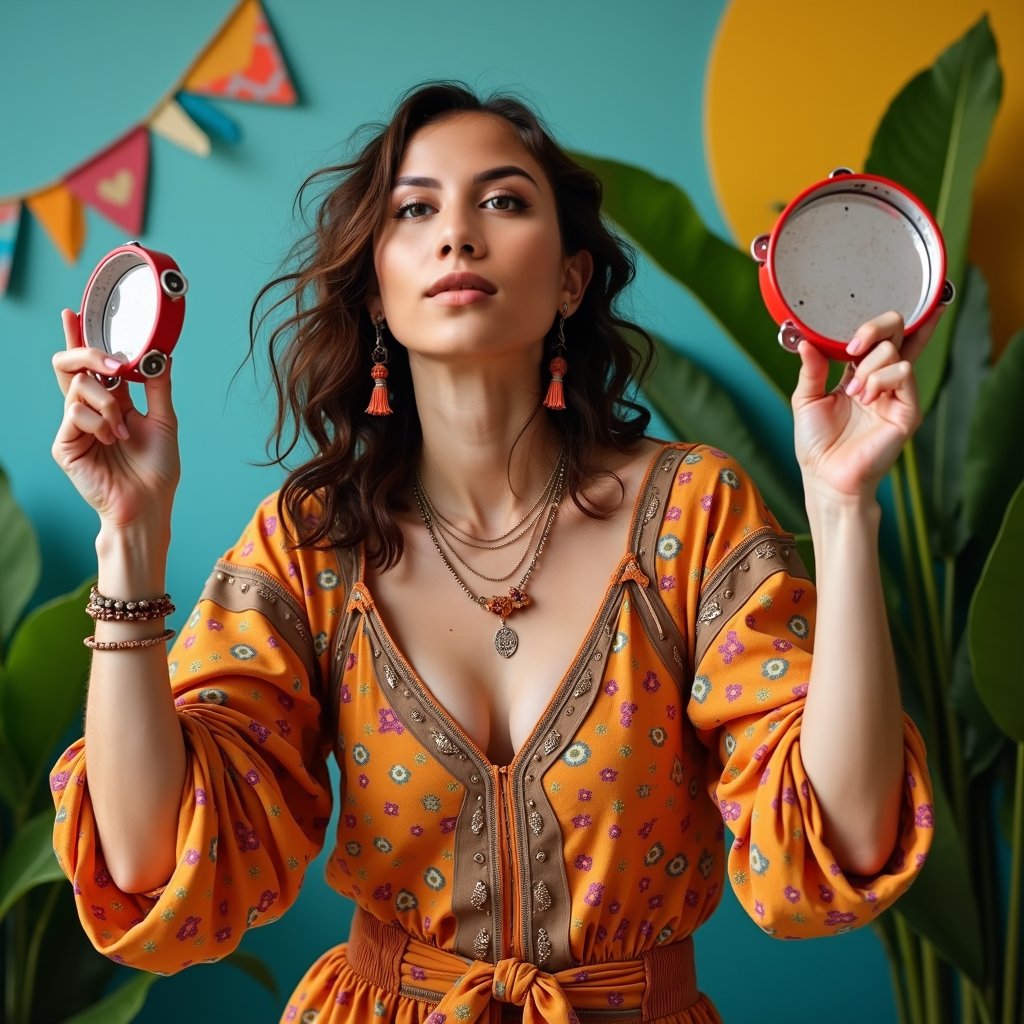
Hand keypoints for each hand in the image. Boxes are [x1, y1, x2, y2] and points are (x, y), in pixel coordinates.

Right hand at [51, 309, 180, 530]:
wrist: (148, 504)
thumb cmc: (156, 469)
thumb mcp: (165, 421)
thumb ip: (159, 387)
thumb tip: (162, 355)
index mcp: (112, 403)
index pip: (92, 365)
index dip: (80, 338)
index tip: (75, 313)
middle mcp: (88, 410)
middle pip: (70, 366)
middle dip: (87, 354)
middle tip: (113, 365)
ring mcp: (74, 426)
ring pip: (78, 387)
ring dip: (109, 405)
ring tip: (122, 431)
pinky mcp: (64, 444)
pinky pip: (75, 413)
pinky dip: (99, 423)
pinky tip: (111, 440)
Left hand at [791, 308, 943, 503]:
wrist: (825, 477)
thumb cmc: (817, 444)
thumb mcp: (806, 399)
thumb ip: (811, 369)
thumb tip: (806, 340)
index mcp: (859, 374)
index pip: (877, 337)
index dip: (872, 324)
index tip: (848, 332)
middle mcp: (882, 380)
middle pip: (896, 331)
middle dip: (875, 327)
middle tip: (853, 346)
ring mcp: (898, 394)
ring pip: (895, 352)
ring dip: (868, 367)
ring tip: (854, 393)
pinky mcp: (907, 410)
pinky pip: (903, 374)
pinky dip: (880, 379)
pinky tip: (866, 397)